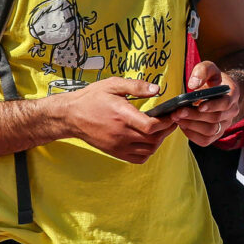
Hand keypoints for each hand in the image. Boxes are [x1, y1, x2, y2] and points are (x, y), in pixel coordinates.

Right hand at [56, 78, 175, 162]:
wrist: (71, 116)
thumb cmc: (92, 98)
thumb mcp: (113, 85)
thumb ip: (136, 86)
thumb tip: (157, 89)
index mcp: (122, 116)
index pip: (151, 126)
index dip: (166, 122)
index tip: (172, 114)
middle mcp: (121, 134)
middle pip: (153, 139)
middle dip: (167, 130)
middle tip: (171, 120)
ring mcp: (118, 145)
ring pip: (148, 150)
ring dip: (159, 141)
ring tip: (161, 129)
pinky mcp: (115, 152)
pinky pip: (138, 158)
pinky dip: (148, 152)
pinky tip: (149, 140)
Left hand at [174, 60, 243, 146]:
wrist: (219, 92)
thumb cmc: (213, 80)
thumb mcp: (209, 68)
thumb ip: (202, 71)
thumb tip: (193, 85)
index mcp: (232, 95)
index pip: (226, 103)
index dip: (213, 106)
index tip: (198, 105)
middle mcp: (232, 112)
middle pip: (215, 118)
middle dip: (194, 116)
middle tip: (177, 112)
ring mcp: (225, 124)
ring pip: (210, 131)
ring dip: (191, 126)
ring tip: (177, 118)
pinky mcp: (216, 134)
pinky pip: (205, 140)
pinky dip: (192, 135)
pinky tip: (182, 125)